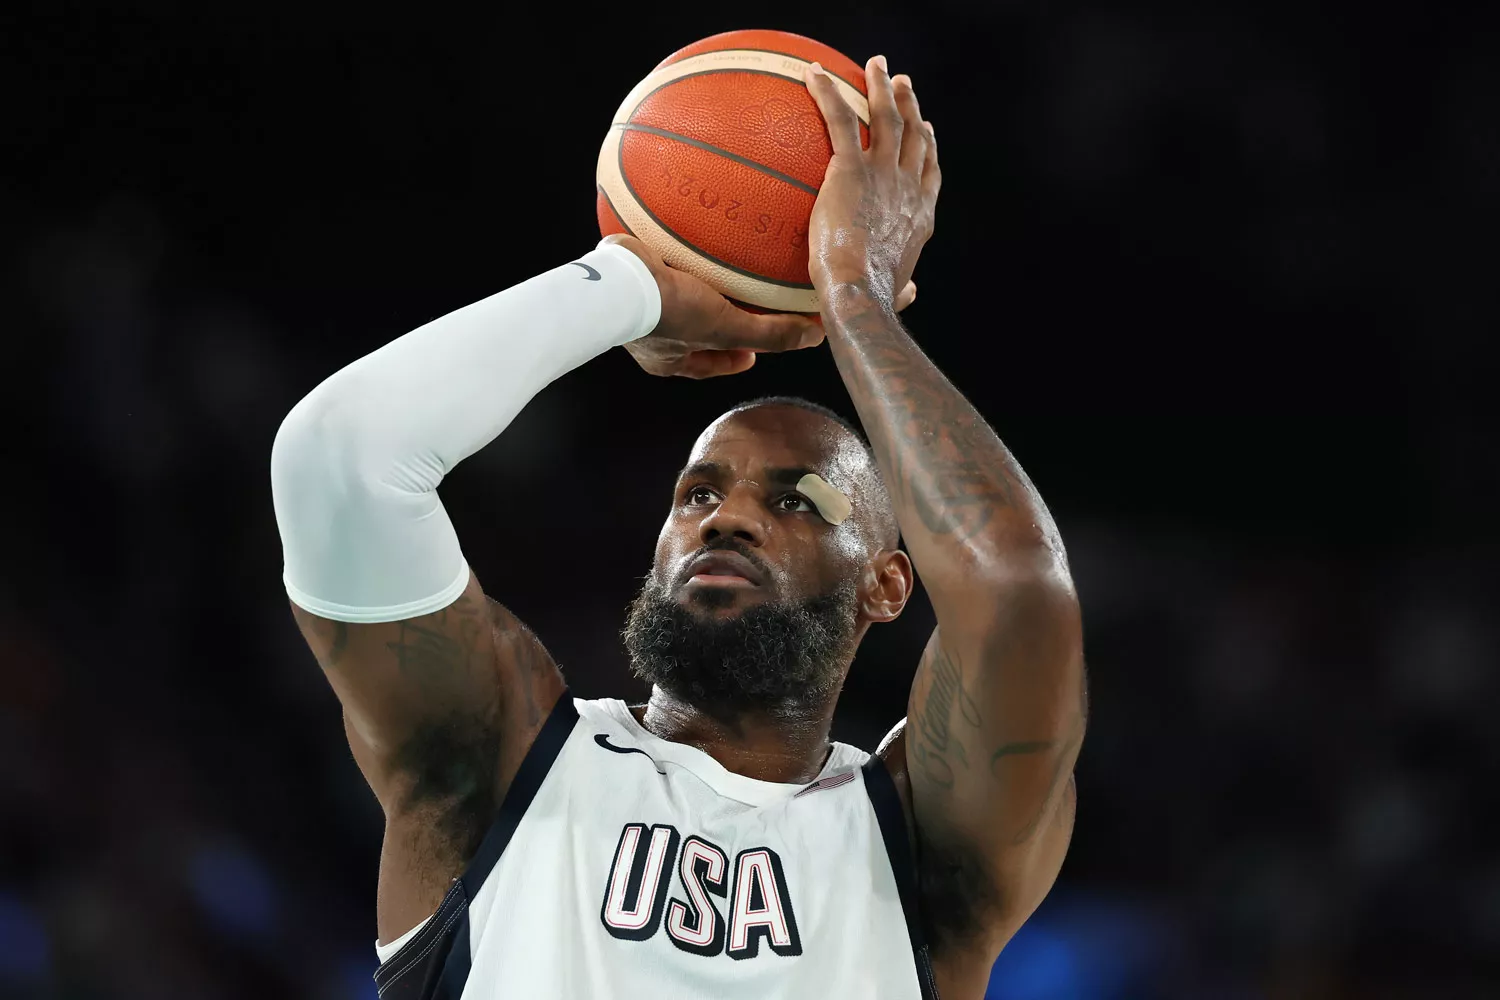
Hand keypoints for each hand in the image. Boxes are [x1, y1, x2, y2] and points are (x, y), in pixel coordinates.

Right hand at [602, 234, 825, 377]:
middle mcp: (651, 334)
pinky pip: (659, 262)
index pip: (710, 365)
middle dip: (715, 323)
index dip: (735, 360)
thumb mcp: (726, 327)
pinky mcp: (629, 271)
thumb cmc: (667, 313)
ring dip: (696, 287)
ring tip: (718, 270)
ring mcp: (637, 303)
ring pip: (674, 298)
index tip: (753, 354)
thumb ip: (769, 334)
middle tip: (740, 310)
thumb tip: (815, 337)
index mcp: (668, 359)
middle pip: (692, 332)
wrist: (615, 280)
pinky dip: (676, 253)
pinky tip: (690, 235)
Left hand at [803, 55, 939, 307]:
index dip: (928, 146)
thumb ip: (903, 288)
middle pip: (913, 135)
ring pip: (886, 117)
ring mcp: (884, 174)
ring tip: (875, 67)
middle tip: (902, 83)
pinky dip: (829, 93)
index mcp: (920, 215)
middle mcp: (908, 186)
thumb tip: (909, 293)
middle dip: (909, 105)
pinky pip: (840, 120)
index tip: (927, 129)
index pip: (928, 171)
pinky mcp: (852, 169)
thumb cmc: (873, 300)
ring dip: (880, 87)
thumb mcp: (896, 293)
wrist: (861, 292)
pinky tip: (814, 74)